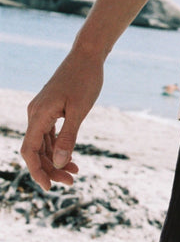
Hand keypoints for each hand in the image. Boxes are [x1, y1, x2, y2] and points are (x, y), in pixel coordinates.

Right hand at [21, 47, 104, 189]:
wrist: (88, 54)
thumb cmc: (85, 79)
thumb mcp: (80, 110)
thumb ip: (69, 136)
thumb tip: (60, 163)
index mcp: (39, 115)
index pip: (29, 151)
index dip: (37, 171)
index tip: (50, 187)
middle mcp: (35, 114)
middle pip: (36, 150)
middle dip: (51, 168)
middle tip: (71, 181)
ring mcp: (42, 111)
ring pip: (43, 143)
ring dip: (56, 159)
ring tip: (75, 173)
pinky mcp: (50, 109)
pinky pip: (49, 134)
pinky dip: (58, 146)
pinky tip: (71, 157)